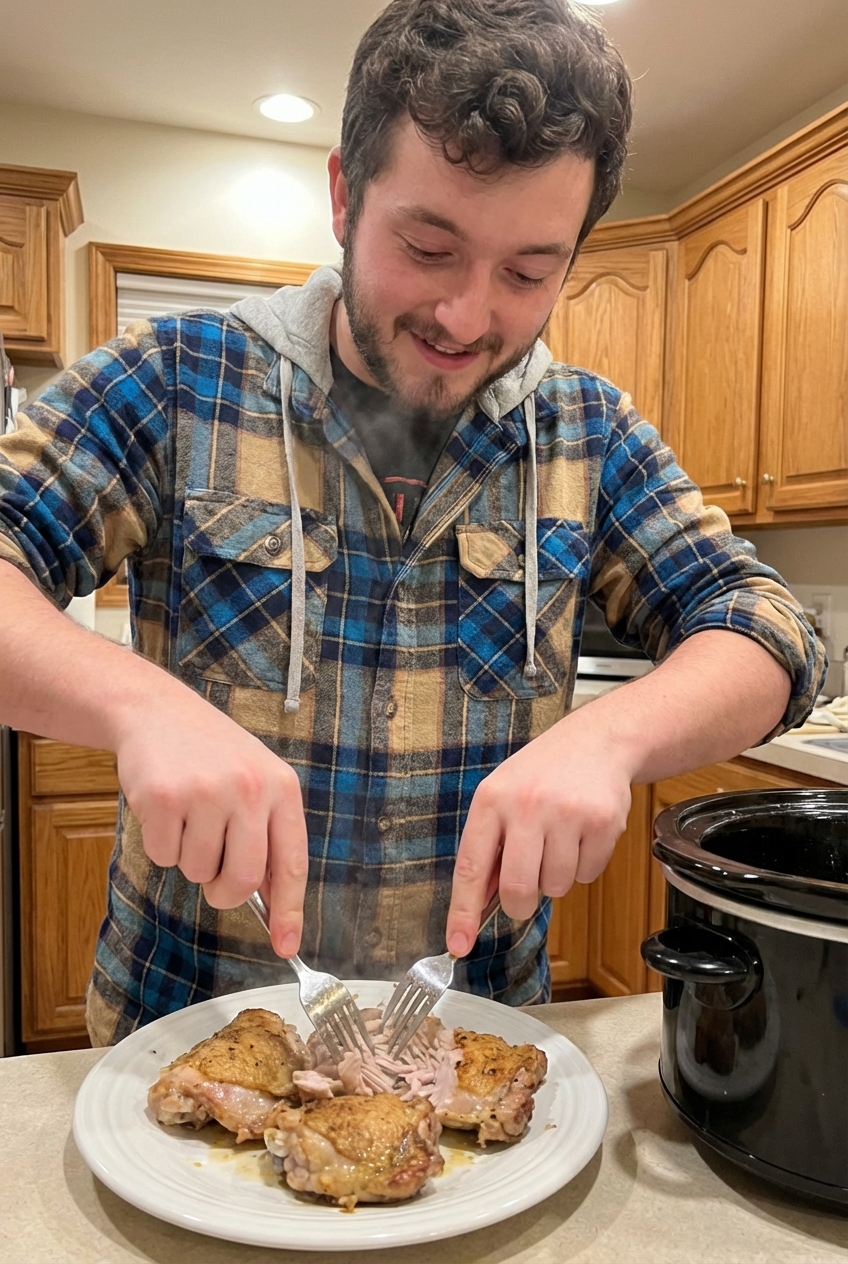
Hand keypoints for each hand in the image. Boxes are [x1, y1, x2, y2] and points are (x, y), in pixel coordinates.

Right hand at [114, 685, 307, 957]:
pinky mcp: (163, 798)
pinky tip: (166, 807)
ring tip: (189, 814)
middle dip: (224, 892)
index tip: (286, 946)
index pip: (291, 864)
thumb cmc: (212, 754)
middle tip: (214, 874)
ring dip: (189, 857)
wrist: (158, 712)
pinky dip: (161, 842)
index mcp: (281, 788)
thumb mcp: (256, 781)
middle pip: (241, 881)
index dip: (289, 912)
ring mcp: (205, 793)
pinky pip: (163, 856)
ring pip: (198, 872)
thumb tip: (271, 902)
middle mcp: (249, 789)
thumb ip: (267, 835)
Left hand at [445, 712, 632, 956]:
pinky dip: (585, 865)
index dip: (463, 912)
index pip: (471, 867)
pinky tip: (582, 834)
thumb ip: (489, 847)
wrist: (597, 741)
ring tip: (559, 841)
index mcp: (491, 801)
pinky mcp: (603, 822)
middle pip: (520, 889)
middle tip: (528, 887)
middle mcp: (526, 806)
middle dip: (522, 903)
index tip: (459, 945)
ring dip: (557, 877)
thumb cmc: (541, 774)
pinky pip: (589, 875)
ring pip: (557, 886)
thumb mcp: (502, 796)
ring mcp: (567, 813)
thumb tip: (478, 904)